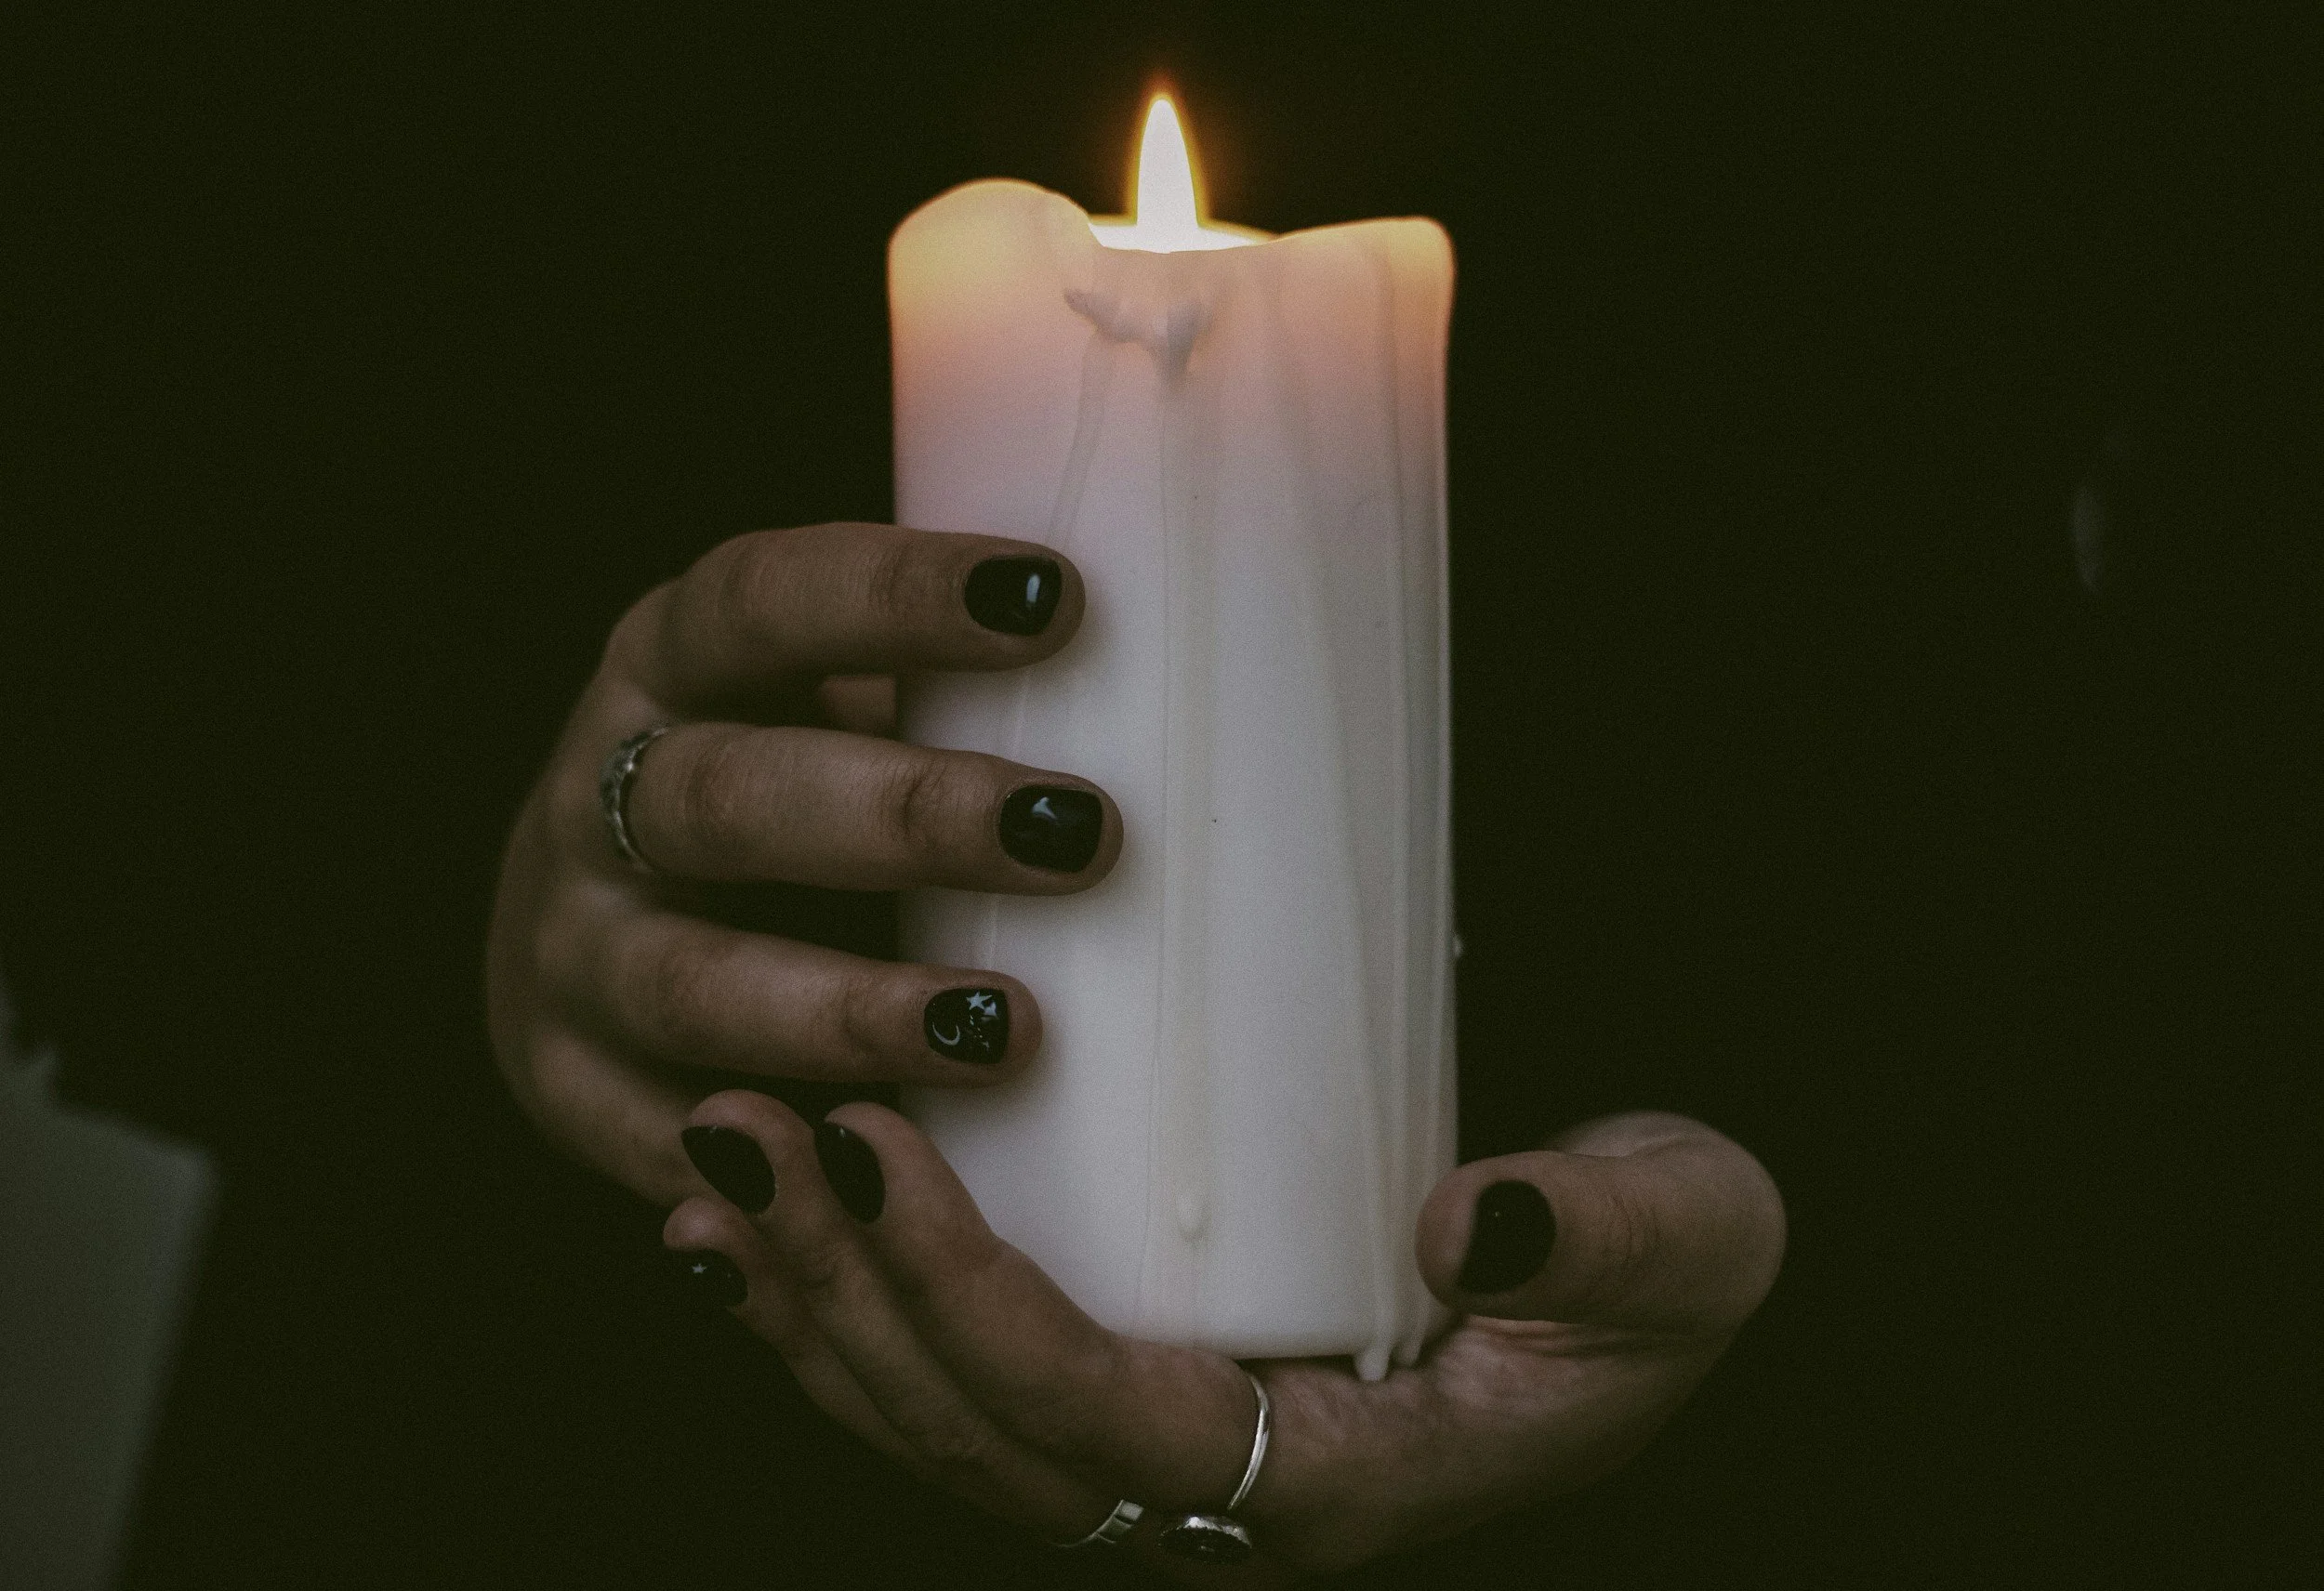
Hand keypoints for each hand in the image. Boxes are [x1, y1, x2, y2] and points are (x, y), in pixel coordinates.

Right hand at [485, 522, 1118, 1202]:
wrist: (575, 928)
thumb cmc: (782, 796)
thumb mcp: (823, 709)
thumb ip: (949, 702)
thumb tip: (1201, 702)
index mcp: (671, 663)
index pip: (762, 601)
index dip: (896, 597)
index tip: (1057, 599)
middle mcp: (596, 800)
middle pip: (733, 797)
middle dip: (909, 817)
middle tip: (1082, 832)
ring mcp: (570, 957)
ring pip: (694, 986)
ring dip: (853, 1009)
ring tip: (1009, 1028)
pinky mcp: (573, 1096)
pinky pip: (670, 1146)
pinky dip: (778, 1164)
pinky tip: (887, 1173)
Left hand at [663, 1094, 1784, 1578]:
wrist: (1640, 1272)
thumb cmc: (1658, 1264)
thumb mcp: (1689, 1234)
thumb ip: (1606, 1235)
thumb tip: (1465, 1232)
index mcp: (1338, 1484)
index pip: (1112, 1429)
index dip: (976, 1308)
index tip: (881, 1149)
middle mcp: (1226, 1497)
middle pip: (980, 1434)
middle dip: (845, 1288)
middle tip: (753, 1122)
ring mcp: (1168, 1454)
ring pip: (940, 1419)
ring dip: (812, 1292)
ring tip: (722, 1150)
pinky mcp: (1134, 1386)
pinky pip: (952, 1382)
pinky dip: (840, 1303)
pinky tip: (756, 1218)